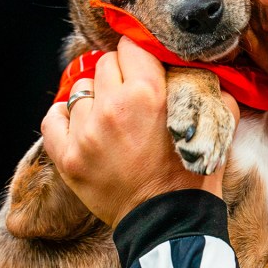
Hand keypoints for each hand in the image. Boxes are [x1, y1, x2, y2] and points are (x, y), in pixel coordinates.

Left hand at [41, 36, 238, 227]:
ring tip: (111, 118)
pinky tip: (79, 122)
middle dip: (120, 75)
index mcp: (148, 94)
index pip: (132, 46)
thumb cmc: (193, 174)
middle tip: (132, 95)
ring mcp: (85, 133)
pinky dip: (64, 117)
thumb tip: (196, 68)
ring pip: (81, 90)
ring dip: (96, 99)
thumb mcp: (215, 123)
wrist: (169, 222)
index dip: (141, 55)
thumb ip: (207, 88)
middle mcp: (112, 108)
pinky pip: (52, 118)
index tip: (145, 66)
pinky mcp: (67, 157)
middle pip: (106, 64)